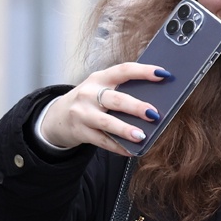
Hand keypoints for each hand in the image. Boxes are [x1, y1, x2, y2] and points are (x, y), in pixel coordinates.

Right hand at [40, 63, 169, 153]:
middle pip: (116, 99)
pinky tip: (131, 150)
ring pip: (106, 122)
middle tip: (154, 114)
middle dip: (136, 107)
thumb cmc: (90, 100)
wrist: (58, 116)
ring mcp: (83, 113)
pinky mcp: (80, 132)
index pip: (124, 70)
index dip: (144, 71)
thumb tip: (157, 100)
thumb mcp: (102, 88)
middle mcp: (89, 93)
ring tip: (142, 136)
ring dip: (125, 129)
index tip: (163, 74)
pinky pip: (102, 141)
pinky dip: (118, 147)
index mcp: (100, 78)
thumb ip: (123, 90)